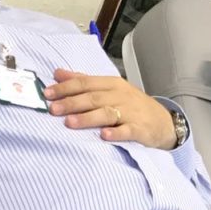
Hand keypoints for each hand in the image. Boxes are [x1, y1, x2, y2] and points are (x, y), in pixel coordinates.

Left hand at [44, 69, 176, 148]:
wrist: (163, 121)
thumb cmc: (130, 104)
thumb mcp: (108, 89)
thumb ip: (83, 81)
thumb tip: (57, 73)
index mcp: (110, 84)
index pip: (85, 83)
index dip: (65, 87)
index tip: (47, 93)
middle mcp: (120, 96)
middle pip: (93, 98)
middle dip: (71, 103)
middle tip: (53, 109)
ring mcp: (130, 112)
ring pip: (107, 113)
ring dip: (87, 117)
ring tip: (69, 122)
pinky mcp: (140, 129)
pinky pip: (127, 130)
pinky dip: (116, 133)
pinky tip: (104, 136)